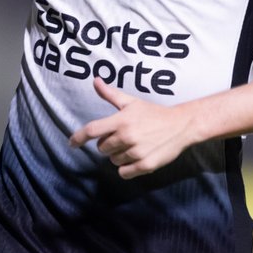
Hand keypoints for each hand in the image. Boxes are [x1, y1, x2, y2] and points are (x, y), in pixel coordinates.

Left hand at [68, 78, 195, 178]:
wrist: (181, 125)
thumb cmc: (153, 113)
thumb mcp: (131, 102)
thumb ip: (110, 94)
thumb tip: (95, 80)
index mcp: (120, 121)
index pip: (92, 130)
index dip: (78, 137)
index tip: (71, 143)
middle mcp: (126, 137)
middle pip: (102, 148)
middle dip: (107, 144)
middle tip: (121, 137)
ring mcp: (136, 152)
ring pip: (113, 160)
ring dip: (118, 155)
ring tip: (132, 145)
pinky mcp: (146, 165)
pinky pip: (124, 172)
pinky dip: (126, 168)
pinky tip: (134, 159)